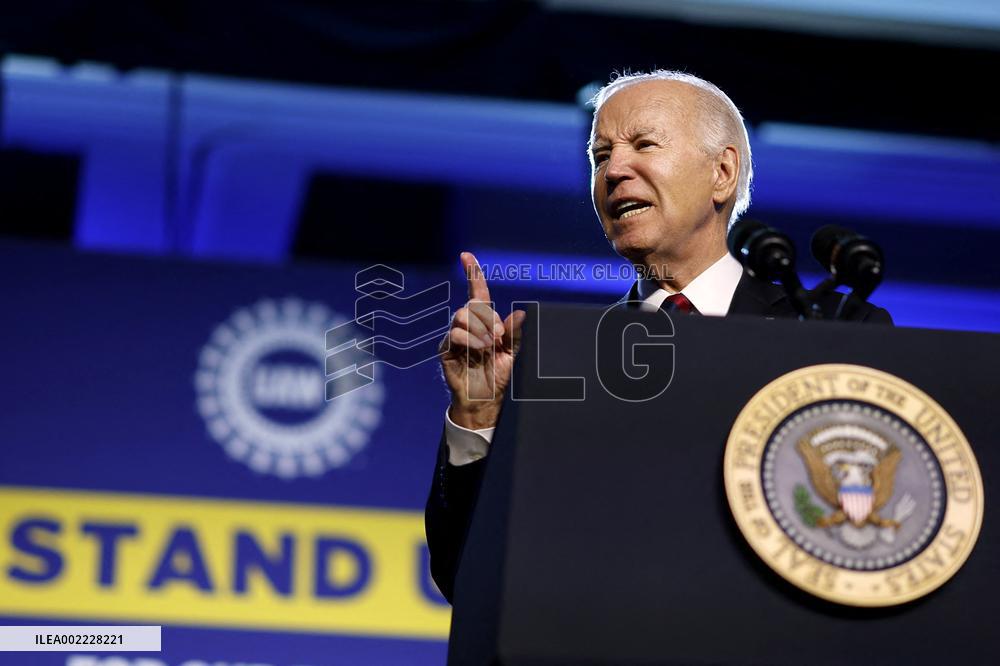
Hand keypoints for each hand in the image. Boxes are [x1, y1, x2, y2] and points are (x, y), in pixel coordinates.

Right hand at [440, 252, 524, 429]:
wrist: (486, 400)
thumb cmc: (498, 376)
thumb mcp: (512, 354)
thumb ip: (515, 334)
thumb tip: (520, 313)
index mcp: (484, 323)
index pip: (477, 294)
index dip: (472, 273)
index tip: (466, 256)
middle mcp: (468, 326)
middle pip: (471, 306)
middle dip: (487, 317)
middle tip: (499, 336)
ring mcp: (455, 337)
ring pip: (461, 316)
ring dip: (479, 328)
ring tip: (489, 345)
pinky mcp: (446, 350)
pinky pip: (454, 334)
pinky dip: (469, 339)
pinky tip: (479, 350)